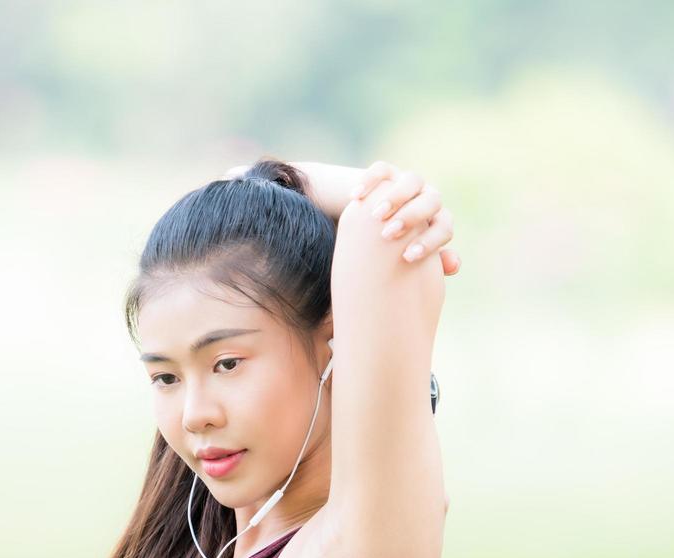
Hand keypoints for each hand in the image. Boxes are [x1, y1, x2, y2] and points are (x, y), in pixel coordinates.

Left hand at [222, 160, 459, 275]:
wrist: (348, 248)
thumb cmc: (323, 224)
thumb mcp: (296, 208)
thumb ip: (265, 188)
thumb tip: (227, 177)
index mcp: (377, 181)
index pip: (384, 171)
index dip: (375, 182)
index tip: (355, 200)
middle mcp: (405, 194)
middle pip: (417, 187)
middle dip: (401, 206)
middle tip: (379, 227)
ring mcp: (422, 216)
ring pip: (439, 213)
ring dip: (426, 231)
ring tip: (405, 254)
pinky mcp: (430, 242)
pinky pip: (447, 243)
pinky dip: (446, 253)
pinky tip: (446, 271)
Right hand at [348, 161, 455, 272]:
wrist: (371, 230)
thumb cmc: (394, 254)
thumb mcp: (409, 259)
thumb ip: (432, 264)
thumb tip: (453, 266)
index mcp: (438, 220)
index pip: (444, 227)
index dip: (430, 242)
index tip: (407, 257)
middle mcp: (428, 198)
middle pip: (432, 200)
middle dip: (412, 217)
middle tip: (388, 234)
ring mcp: (409, 183)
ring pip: (411, 181)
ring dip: (395, 198)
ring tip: (375, 216)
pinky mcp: (387, 173)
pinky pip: (381, 170)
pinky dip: (369, 181)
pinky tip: (355, 198)